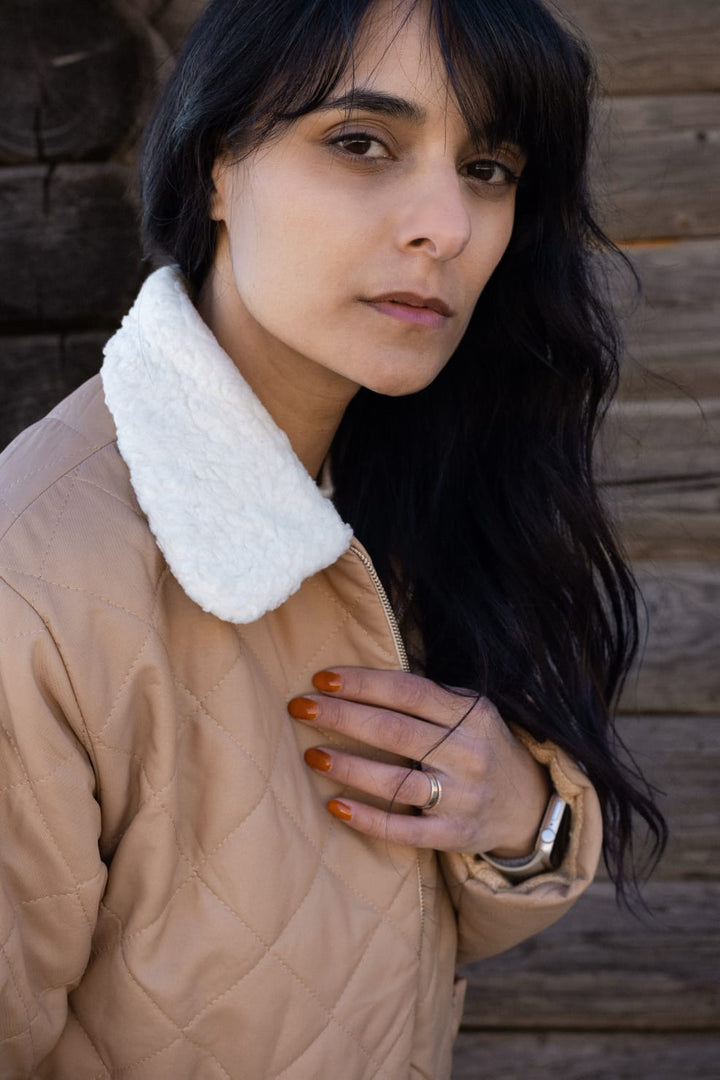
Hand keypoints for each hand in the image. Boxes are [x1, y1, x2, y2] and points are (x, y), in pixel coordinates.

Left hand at [288, 667, 550, 855]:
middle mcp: (468, 753)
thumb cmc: (480, 746)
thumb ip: (427, 697)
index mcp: (472, 713)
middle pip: (394, 731)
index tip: (322, 678)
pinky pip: (406, 829)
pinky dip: (369, 818)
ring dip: (349, 765)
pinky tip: (335, 804)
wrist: (529, 805)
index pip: (408, 691)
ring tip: (312, 754)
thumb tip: (358, 679)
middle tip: (301, 707)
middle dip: (342, 716)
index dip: (363, 683)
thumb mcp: (470, 711)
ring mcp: (463, 797)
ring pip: (397, 780)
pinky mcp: (455, 835)